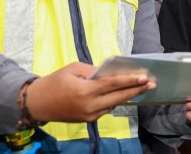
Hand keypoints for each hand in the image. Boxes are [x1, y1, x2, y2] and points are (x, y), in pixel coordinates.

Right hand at [25, 62, 155, 122]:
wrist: (37, 103)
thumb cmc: (55, 82)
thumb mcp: (73, 69)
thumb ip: (94, 71)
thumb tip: (111, 74)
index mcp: (85, 91)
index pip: (113, 85)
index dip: (130, 80)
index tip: (145, 77)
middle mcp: (90, 106)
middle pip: (119, 97)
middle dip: (137, 90)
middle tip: (153, 84)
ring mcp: (90, 115)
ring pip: (114, 104)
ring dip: (128, 95)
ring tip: (142, 87)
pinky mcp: (88, 120)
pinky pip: (106, 108)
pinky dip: (115, 100)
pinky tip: (124, 93)